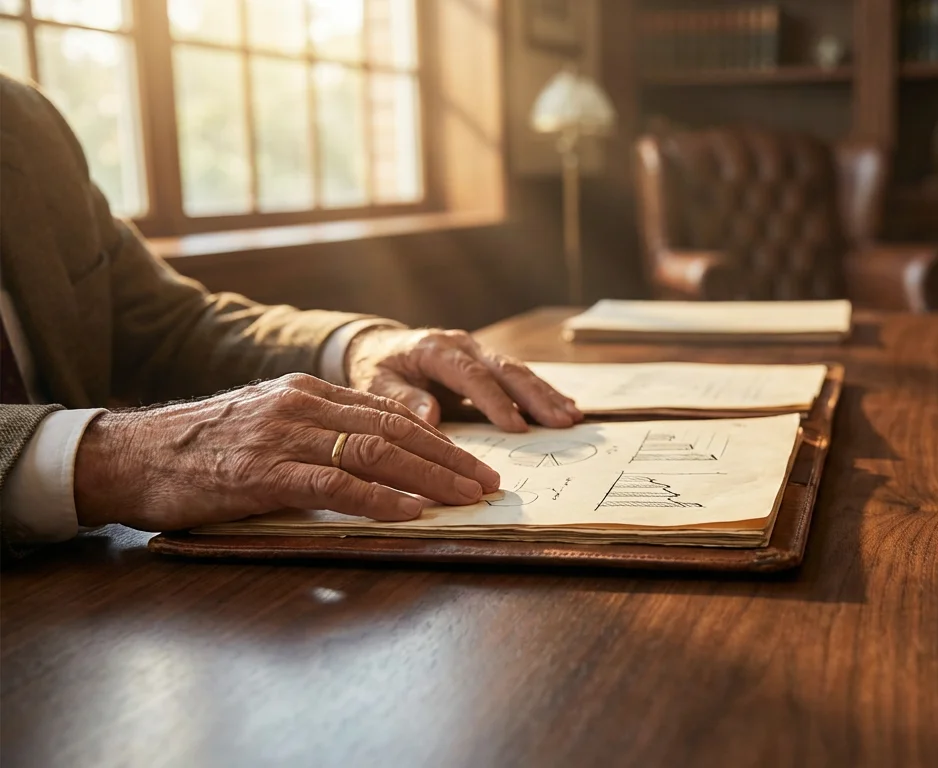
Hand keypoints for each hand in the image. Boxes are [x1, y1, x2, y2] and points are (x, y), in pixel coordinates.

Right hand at [74, 373, 499, 530]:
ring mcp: (283, 437)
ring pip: (375, 453)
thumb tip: (377, 463)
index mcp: (307, 392)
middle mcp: (302, 405)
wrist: (129, 456)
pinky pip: (335, 484)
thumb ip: (318, 434)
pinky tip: (411, 513)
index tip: (472, 463)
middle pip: (395, 430)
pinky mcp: (264, 473)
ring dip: (429, 479)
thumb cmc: (201, 450)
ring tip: (466, 499)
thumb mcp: (267, 426)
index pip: (389, 413)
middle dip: (449, 459)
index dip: (438, 440)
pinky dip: (379, 499)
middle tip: (487, 484)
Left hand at [345, 327, 581, 431]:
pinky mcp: (487, 361)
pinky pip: (518, 376)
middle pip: (506, 370)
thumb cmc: (377, 368)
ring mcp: (478, 350)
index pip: (472, 376)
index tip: (516, 427)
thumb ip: (400, 398)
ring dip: (546, 394)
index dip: (495, 401)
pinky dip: (542, 392)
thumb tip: (429, 416)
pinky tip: (566, 405)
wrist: (379, 345)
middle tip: (562, 421)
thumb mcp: (376, 383)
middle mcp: (463, 344)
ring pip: (518, 371)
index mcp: (436, 349)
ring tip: (572, 416)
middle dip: (536, 397)